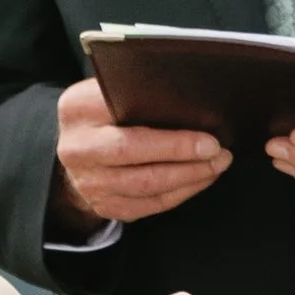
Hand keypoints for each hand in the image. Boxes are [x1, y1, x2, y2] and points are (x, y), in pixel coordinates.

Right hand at [52, 77, 229, 226]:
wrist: (77, 148)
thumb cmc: (104, 112)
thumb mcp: (109, 89)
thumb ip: (137, 90)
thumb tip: (192, 100)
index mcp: (79, 109)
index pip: (125, 117)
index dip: (168, 133)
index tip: (208, 136)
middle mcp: (78, 149)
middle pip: (133, 154)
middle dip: (182, 156)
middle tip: (218, 152)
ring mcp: (89, 183)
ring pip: (145, 186)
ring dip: (189, 177)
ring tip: (216, 164)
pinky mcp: (104, 205)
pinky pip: (148, 205)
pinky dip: (180, 193)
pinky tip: (200, 179)